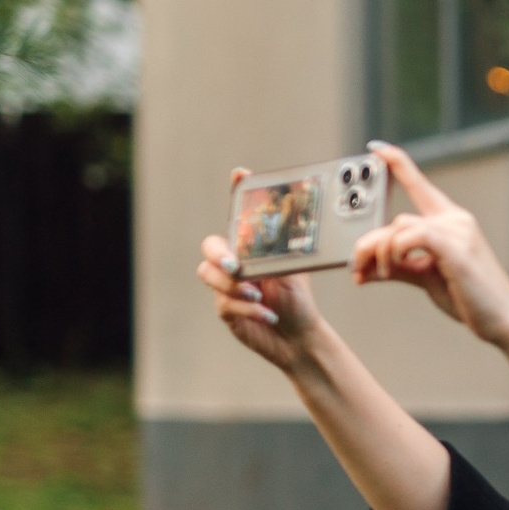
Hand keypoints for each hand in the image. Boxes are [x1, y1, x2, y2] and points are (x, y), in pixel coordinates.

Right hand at [199, 171, 330, 370]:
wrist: (299, 336)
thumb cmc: (298, 301)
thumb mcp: (296, 272)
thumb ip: (286, 251)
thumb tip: (292, 226)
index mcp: (251, 248)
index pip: (239, 216)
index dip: (236, 192)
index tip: (240, 173)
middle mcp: (234, 263)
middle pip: (210, 247)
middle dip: (218, 253)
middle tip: (236, 265)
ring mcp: (225, 286)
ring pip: (209, 275)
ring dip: (233, 285)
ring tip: (259, 294)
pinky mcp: (226, 309)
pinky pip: (225, 303)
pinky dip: (248, 308)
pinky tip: (268, 315)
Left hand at [352, 142, 508, 357]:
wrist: (503, 320)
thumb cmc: (470, 299)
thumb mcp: (427, 279)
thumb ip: (397, 267)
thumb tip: (364, 269)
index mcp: (450, 222)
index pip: (420, 184)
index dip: (397, 162)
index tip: (376, 148)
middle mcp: (454, 220)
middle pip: (395, 219)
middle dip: (367, 244)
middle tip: (355, 268)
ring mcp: (457, 231)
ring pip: (397, 228)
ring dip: (378, 254)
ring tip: (376, 276)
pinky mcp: (455, 246)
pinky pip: (410, 236)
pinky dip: (394, 252)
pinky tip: (393, 268)